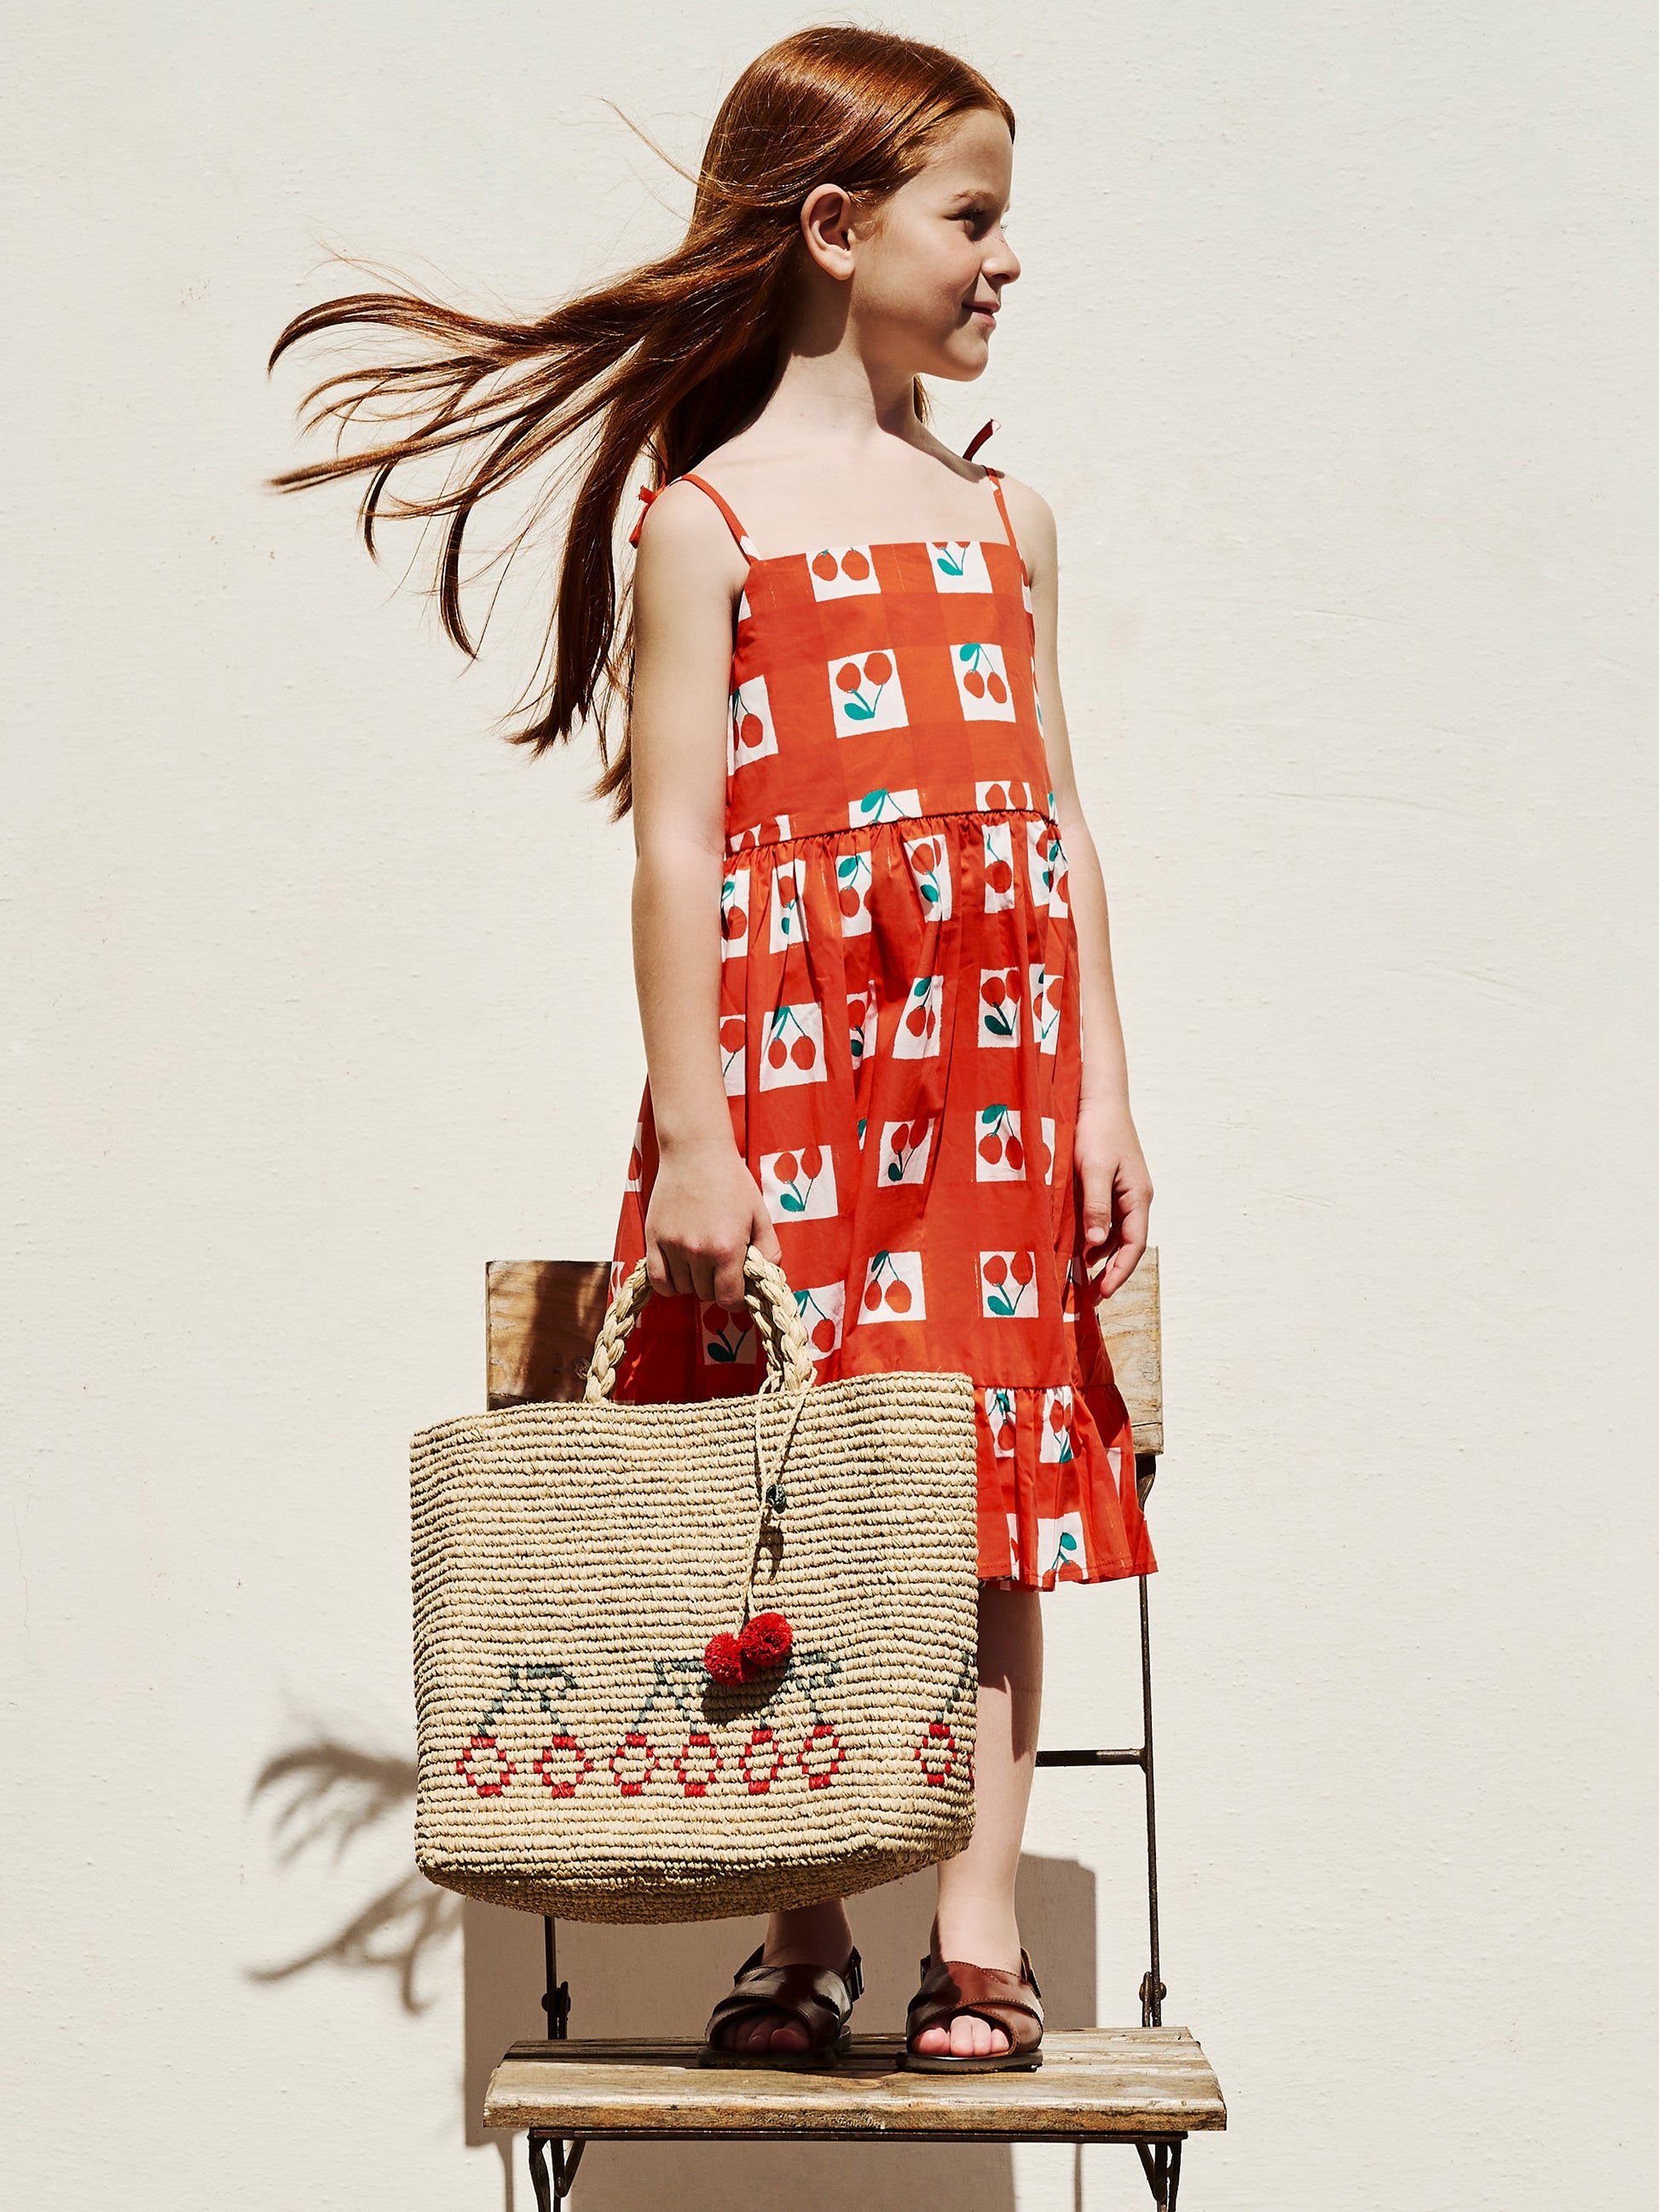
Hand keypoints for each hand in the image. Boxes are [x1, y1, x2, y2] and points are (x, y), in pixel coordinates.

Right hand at [643, 1137, 782, 1310]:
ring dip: (694, 1282)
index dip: (736, 1299)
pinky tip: (680, 1270)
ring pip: (683, 1289)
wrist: (696, 1152)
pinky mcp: (654, 1239)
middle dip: (716, 1286)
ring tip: (702, 1261)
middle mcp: (697, 1252)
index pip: (729, 1299)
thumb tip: (767, 1276)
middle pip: (706, 1294)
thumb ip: (769, 1250)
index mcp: (727, 1249)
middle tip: (720, 1265)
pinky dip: (669, 1283)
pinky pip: (658, 1280)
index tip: (737, 1289)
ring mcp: (673, 1246)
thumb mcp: (759, 1214)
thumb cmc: (732, 1182)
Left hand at [1076, 1099, 1152, 1299]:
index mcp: (1138, 1197)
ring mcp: (1123, 1192)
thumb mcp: (1094, 1169)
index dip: (1119, 1273)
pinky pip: (1103, 1219)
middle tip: (1089, 1298)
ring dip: (1098, 1256)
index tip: (1103, 1295)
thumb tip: (1096, 1245)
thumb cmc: (1097, 1130)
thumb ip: (1095, 1206)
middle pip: (1126, 1245)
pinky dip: (1091, 1237)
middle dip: (1109, 1273)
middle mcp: (1135, 1198)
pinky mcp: (1109, 1185)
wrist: (1097, 1097)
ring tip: (1077, 1277)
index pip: (1133, 1246)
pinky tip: (1074, 1246)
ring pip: (1114, 1234)